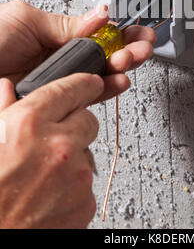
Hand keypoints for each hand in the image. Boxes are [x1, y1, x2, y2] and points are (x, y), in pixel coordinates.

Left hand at [0, 0, 155, 100]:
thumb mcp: (25, 19)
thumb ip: (66, 24)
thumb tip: (100, 15)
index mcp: (56, 38)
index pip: (97, 35)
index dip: (121, 33)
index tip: (138, 31)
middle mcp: (60, 62)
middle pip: (104, 57)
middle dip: (128, 50)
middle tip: (141, 47)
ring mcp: (58, 84)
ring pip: (99, 79)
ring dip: (121, 68)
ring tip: (130, 61)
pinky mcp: (53, 105)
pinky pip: (85, 99)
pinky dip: (105, 91)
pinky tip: (116, 81)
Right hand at [0, 74, 104, 228]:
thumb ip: (3, 110)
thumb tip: (7, 88)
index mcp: (29, 123)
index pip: (71, 89)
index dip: (84, 83)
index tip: (92, 83)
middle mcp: (58, 145)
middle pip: (88, 119)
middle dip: (77, 124)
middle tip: (57, 139)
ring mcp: (76, 175)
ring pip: (88, 151)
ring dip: (74, 158)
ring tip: (43, 176)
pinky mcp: (86, 202)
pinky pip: (88, 182)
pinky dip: (74, 186)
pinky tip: (50, 194)